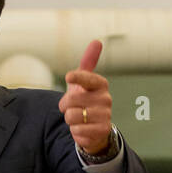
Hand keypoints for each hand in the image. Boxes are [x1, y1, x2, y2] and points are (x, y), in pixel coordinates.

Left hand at [59, 40, 112, 154]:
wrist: (95, 128)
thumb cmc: (85, 101)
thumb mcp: (84, 82)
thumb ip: (88, 62)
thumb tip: (97, 41)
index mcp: (100, 84)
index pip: (86, 77)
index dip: (76, 77)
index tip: (69, 76)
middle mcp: (106, 98)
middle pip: (72, 100)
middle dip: (65, 106)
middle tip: (72, 108)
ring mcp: (105, 115)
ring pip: (72, 116)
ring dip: (70, 120)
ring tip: (78, 119)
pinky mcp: (102, 130)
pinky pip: (78, 131)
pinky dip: (76, 131)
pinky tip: (83, 128)